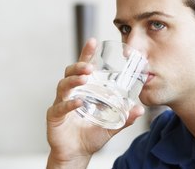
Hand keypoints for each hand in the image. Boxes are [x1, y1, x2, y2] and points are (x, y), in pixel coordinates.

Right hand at [46, 38, 144, 167]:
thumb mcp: (111, 124)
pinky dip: (68, 103)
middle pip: (70, 73)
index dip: (87, 54)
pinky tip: (78, 101)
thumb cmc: (92, 135)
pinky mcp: (54, 116)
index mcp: (84, 90)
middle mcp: (71, 93)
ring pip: (63, 85)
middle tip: (90, 66)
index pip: (83, 68)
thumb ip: (124, 117)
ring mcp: (61, 103)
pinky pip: (60, 107)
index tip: (93, 41)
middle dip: (79, 66)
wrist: (78, 153)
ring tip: (84, 78)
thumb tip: (140, 109)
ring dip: (74, 80)